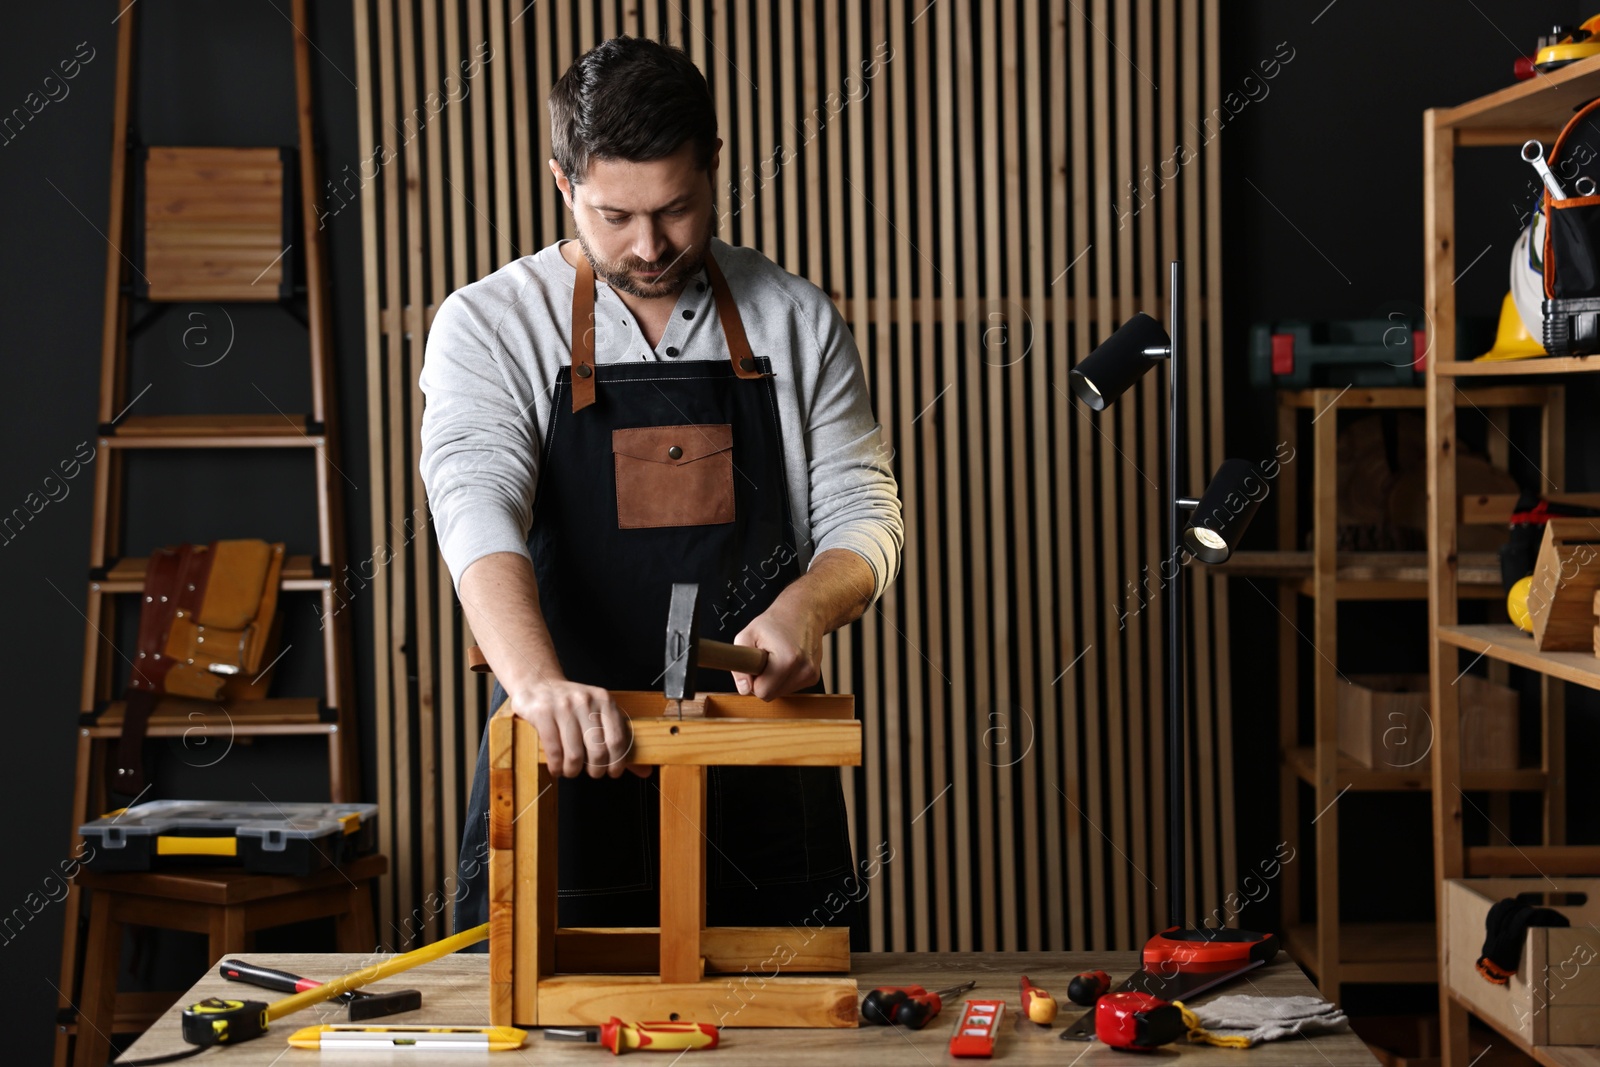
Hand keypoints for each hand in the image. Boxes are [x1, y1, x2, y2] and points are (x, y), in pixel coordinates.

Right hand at [510, 679, 649, 778]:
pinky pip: (554, 751)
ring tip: (571, 770)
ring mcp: (563, 707)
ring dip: (573, 771)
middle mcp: (585, 701)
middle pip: (597, 750)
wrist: (538, 683)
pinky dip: (557, 767)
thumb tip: (644, 770)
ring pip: (575, 754)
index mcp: (604, 701)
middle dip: (596, 770)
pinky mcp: (543, 714)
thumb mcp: (597, 714)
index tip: (613, 772)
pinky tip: (557, 767)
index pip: (617, 740)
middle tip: (592, 773)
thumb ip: (618, 742)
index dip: (617, 763)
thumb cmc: (571, 704)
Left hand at [731, 599, 823, 700]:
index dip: (753, 680)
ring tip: (776, 657)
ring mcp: (811, 674)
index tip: (756, 663)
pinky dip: (784, 678)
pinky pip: (790, 687)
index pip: (762, 692)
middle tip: (765, 659)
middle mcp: (803, 670)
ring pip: (780, 692)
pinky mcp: (814, 677)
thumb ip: (739, 665)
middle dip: (763, 681)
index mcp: (787, 660)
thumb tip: (743, 689)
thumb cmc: (775, 622)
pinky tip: (786, 661)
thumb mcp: (747, 635)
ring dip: (774, 680)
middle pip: (771, 695)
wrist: (804, 612)